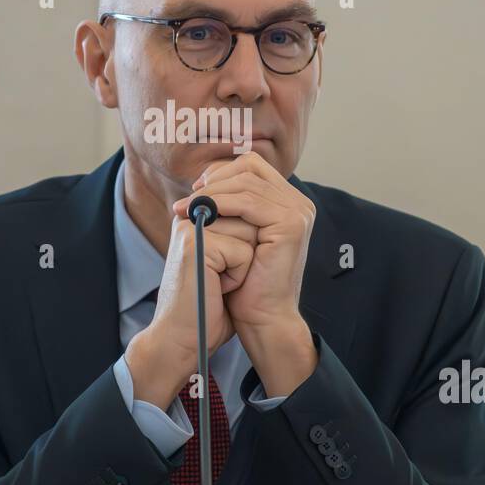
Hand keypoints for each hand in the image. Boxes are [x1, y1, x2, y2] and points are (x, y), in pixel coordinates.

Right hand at [125, 211, 255, 409]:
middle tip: (218, 281)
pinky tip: (216, 289)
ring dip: (243, 267)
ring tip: (217, 284)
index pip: (244, 216)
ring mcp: (190, 230)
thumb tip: (262, 225)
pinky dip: (237, 277)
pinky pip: (243, 252)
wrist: (181, 340)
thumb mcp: (223, 266)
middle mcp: (188, 220)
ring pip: (250, 235)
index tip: (220, 274)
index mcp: (193, 221)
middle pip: (248, 222)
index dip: (246, 250)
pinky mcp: (197, 244)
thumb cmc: (205, 309)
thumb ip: (235, 240)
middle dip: (245, 257)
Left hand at [171, 152, 318, 396]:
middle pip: (249, 167)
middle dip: (213, 180)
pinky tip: (202, 215)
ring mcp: (298, 212)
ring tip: (186, 209)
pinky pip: (248, 201)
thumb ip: (230, 208)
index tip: (195, 191)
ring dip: (211, 193)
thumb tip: (200, 181)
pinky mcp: (291, 224)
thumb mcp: (235, 236)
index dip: (221, 173)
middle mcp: (298, 203)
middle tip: (188, 198)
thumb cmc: (245, 283)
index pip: (251, 166)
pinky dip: (220, 204)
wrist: (262, 318)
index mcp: (287, 202)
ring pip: (245, 182)